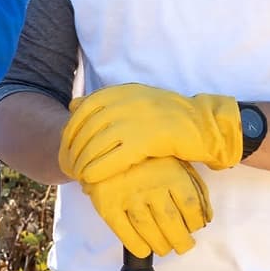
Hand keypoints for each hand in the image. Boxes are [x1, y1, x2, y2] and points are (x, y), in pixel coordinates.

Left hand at [60, 83, 242, 182]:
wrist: (203, 124)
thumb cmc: (167, 116)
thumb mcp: (134, 99)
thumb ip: (104, 102)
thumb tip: (72, 105)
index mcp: (120, 92)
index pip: (81, 111)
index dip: (69, 132)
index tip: (66, 149)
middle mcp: (124, 102)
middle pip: (85, 130)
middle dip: (73, 151)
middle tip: (68, 167)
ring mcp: (134, 120)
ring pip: (95, 145)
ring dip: (82, 163)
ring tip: (78, 176)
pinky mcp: (146, 140)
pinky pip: (113, 158)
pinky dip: (97, 169)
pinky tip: (90, 179)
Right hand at [81, 155, 211, 257]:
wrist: (107, 148)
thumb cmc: (149, 161)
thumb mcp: (177, 165)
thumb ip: (195, 189)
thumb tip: (205, 218)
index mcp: (172, 174)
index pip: (191, 208)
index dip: (195, 223)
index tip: (193, 228)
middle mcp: (151, 185)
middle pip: (171, 223)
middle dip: (180, 241)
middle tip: (182, 246)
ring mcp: (128, 195)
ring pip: (148, 231)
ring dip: (160, 246)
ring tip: (163, 247)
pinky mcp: (107, 204)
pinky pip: (124, 233)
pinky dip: (136, 246)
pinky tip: (143, 249)